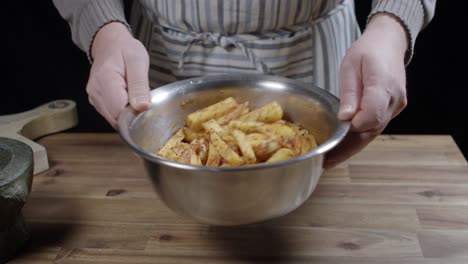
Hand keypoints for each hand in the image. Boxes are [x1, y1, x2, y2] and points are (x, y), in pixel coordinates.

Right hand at [86, 22, 150, 127]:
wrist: (109, 43)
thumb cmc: (125, 50)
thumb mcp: (138, 61)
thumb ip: (140, 85)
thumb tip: (142, 107)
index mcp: (105, 81)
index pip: (120, 112)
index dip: (135, 113)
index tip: (144, 103)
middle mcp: (96, 92)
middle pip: (117, 118)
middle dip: (132, 114)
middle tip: (141, 97)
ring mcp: (94, 98)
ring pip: (115, 118)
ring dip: (128, 113)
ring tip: (133, 94)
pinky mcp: (97, 101)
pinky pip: (112, 114)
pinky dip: (122, 111)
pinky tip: (127, 98)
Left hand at [325, 14, 408, 168]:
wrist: (390, 43)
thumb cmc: (368, 50)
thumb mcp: (351, 65)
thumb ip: (349, 92)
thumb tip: (345, 118)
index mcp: (383, 84)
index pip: (371, 114)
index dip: (354, 125)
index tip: (337, 128)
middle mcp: (394, 99)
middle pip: (371, 129)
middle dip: (347, 147)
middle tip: (326, 161)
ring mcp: (395, 106)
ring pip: (373, 132)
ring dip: (352, 147)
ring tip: (330, 160)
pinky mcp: (392, 110)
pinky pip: (374, 128)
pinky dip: (358, 139)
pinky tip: (342, 149)